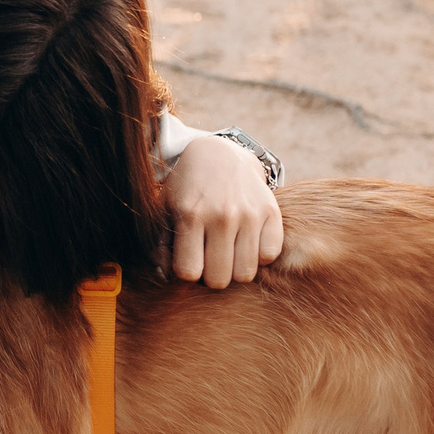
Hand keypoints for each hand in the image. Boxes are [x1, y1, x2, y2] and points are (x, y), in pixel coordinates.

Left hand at [165, 135, 281, 286]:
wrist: (219, 153)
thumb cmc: (187, 188)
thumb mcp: (166, 209)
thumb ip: (161, 245)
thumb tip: (167, 277)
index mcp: (190, 215)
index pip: (189, 272)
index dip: (188, 273)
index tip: (189, 261)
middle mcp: (222, 216)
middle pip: (219, 279)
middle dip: (211, 276)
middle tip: (209, 259)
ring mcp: (249, 214)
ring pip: (246, 273)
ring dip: (235, 269)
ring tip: (228, 252)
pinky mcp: (271, 211)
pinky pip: (270, 255)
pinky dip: (259, 254)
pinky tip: (247, 242)